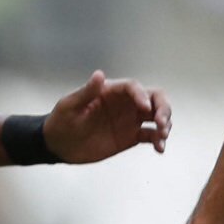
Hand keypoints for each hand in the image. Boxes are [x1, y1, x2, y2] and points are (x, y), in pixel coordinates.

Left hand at [42, 71, 171, 162]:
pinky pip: (151, 136)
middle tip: (161, 122)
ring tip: (162, 137)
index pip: (133, 87)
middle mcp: (125, 103)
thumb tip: (99, 74)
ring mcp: (130, 120)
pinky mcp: (131, 136)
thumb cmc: (61, 121)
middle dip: (163, 108)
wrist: (59, 145)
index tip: (144, 108)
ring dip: (165, 124)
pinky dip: (158, 141)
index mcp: (111, 91)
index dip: (142, 95)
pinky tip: (159, 149)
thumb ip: (87, 92)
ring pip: (156, 116)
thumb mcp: (70, 106)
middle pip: (154, 98)